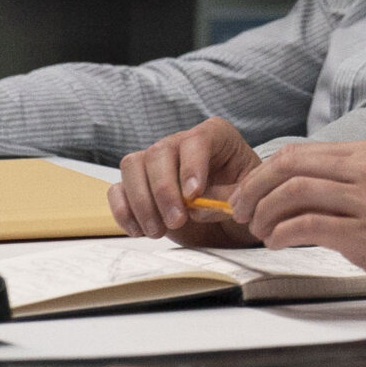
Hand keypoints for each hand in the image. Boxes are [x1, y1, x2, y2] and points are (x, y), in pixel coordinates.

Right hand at [110, 117, 264, 245]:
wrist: (228, 219)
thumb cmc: (242, 200)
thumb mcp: (247, 197)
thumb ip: (227, 198)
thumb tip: (196, 206)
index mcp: (215, 136)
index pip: (196, 141)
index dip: (192, 166)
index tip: (193, 194)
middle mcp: (180, 142)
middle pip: (158, 152)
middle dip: (164, 190)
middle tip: (176, 220)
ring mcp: (155, 161)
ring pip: (132, 166)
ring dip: (141, 202)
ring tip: (158, 231)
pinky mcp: (137, 184)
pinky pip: (118, 189)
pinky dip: (124, 211)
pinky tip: (140, 231)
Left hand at [229, 141, 365, 303]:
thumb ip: (342, 183)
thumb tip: (290, 192)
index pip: (297, 152)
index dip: (261, 173)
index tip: (246, 194)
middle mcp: (365, 171)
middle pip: (288, 166)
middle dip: (252, 189)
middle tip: (240, 212)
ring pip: (293, 192)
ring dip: (263, 213)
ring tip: (258, 232)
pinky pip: (308, 225)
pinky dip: (281, 233)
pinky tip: (277, 243)